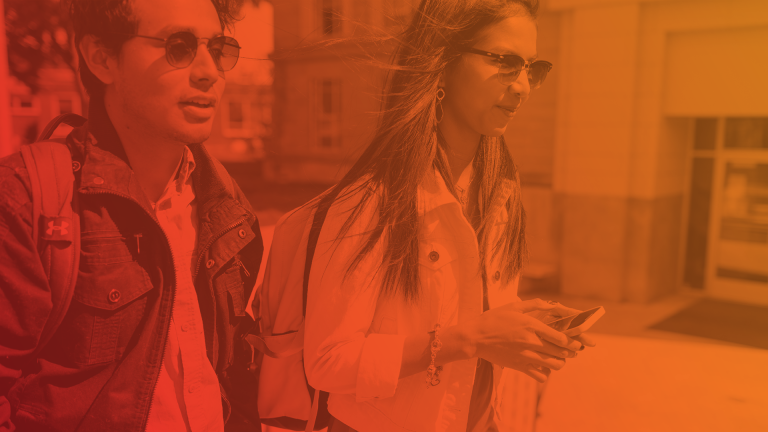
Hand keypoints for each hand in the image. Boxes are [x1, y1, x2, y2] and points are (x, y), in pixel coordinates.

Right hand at [464, 299, 583, 381]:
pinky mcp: (519, 366)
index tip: (577, 342)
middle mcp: (531, 342)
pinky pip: (539, 375)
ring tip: (560, 359)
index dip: (572, 341)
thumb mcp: (513, 306)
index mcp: (531, 326)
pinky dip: (545, 373)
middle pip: (560, 352)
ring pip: (553, 365)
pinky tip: (543, 367)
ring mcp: (525, 356)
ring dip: (560, 362)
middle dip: (571, 352)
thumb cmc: (493, 319)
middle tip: (574, 351)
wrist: (476, 337)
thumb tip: (551, 305)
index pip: (559, 337)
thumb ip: (534, 304)